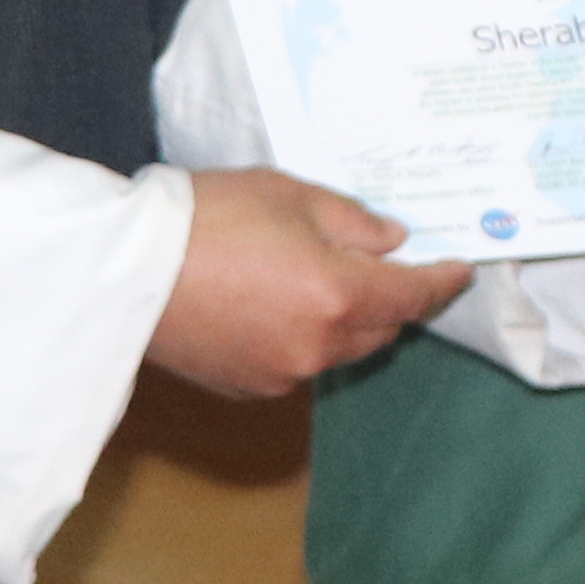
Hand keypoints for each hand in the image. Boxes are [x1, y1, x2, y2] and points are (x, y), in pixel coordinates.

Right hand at [149, 168, 473, 398]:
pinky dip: (303, 338)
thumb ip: (352, 221)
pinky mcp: (249, 388)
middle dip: (392, 299)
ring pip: (340, 349)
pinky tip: (274, 306)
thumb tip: (392, 243)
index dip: (442, 283)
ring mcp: (284, 374)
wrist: (123, 271)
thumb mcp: (288, 194)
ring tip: (315, 280)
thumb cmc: (206, 218)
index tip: (460, 270)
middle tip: (385, 265)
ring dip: (346, 321)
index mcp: (338, 294)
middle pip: (382, 329)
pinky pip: (298, 363)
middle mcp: (320, 346)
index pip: (413, 296)